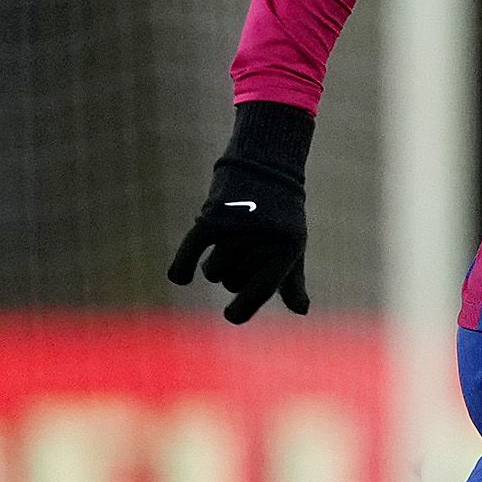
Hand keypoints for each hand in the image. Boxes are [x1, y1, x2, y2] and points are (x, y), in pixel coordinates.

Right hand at [168, 101, 313, 320]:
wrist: (266, 165)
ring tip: (228, 241)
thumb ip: (292, 280)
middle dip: (233, 272)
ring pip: (214, 271)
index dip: (244, 309)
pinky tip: (179, 278)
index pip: (262, 290)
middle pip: (233, 282)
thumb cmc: (280, 214)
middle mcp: (265, 238)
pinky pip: (192, 250)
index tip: (231, 316)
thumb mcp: (292, 245)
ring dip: (213, 264)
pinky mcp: (213, 216)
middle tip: (243, 247)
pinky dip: (183, 266)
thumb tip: (302, 311)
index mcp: (288, 248)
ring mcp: (239, 227)